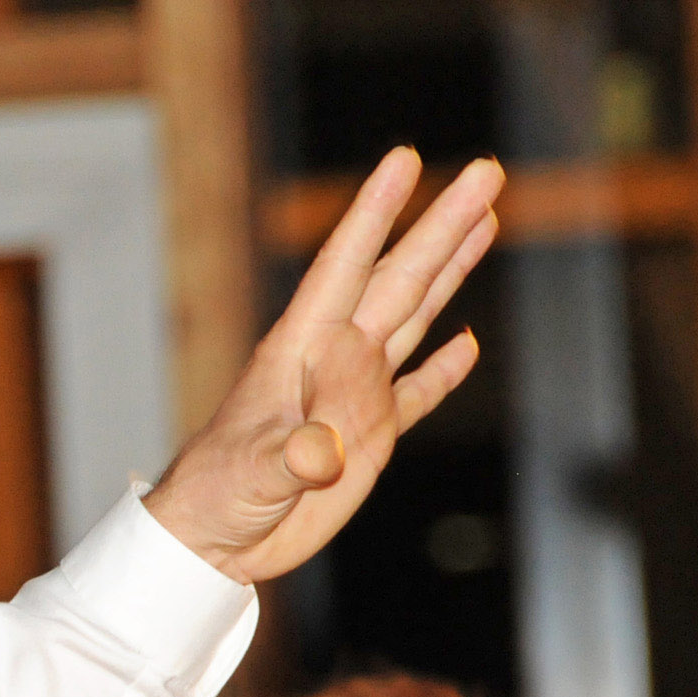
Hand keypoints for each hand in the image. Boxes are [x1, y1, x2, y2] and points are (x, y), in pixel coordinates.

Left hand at [144, 148, 501, 583]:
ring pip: (412, 318)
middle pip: (398, 279)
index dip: (373, 212)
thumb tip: (327, 449)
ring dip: (448, 271)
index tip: (405, 157)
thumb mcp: (255, 474)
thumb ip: (293, 458)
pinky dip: (442, 370)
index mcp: (300, 351)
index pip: (344, 267)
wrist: (211, 539)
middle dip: (441, 225)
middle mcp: (333, 360)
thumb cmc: (217, 496)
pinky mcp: (367, 438)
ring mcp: (353, 395)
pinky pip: (414, 394)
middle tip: (486, 171)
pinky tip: (466, 342)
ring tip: (483, 220)